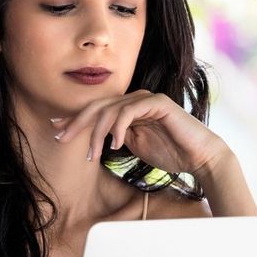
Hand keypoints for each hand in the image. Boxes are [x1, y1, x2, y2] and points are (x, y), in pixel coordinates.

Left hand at [51, 89, 227, 174]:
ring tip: (92, 155)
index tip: (56, 129)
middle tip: (61, 137)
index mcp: (128, 109)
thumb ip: (117, 137)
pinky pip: (129, 111)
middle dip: (77, 122)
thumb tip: (94, 138)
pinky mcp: (158, 103)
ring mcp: (146, 99)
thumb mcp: (135, 146)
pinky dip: (118, 128)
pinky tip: (114, 145)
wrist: (200, 157)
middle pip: (98, 106)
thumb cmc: (171, 153)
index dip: (75, 119)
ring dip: (97, 133)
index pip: (96, 110)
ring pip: (110, 110)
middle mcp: (135, 100)